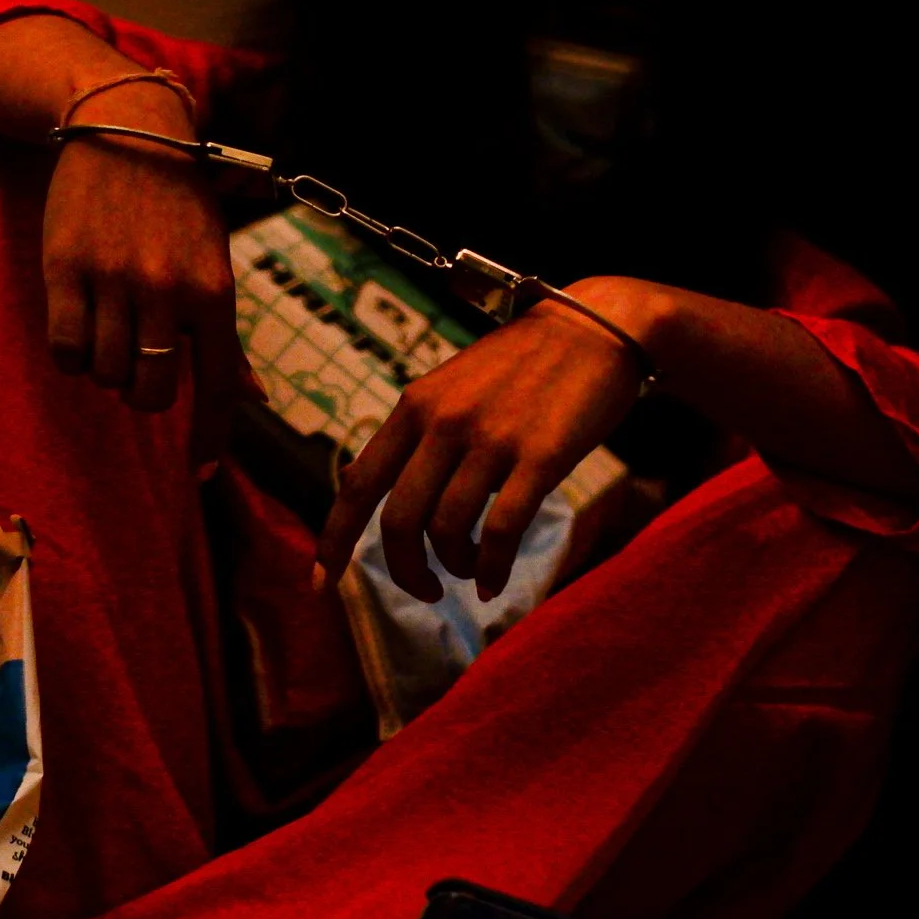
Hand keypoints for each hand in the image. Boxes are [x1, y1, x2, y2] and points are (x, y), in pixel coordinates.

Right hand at [42, 82, 247, 462]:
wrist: (126, 130)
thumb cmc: (178, 208)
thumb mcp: (214, 265)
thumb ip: (226, 339)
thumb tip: (255, 398)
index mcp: (213, 292)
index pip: (215, 388)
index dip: (209, 438)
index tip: (201, 473)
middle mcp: (166, 290)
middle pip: (149, 394)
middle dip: (143, 395)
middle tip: (138, 366)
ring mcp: (113, 279)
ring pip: (105, 374)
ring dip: (106, 368)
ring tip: (109, 329)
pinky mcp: (65, 269)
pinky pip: (65, 349)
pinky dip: (72, 353)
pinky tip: (81, 325)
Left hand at [316, 276, 658, 601]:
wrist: (594, 328)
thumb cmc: (519, 366)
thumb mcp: (447, 387)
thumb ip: (406, 435)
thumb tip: (352, 479)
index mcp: (413, 408)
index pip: (358, 484)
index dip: (335, 540)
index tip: (324, 582)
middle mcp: (442, 423)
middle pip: (398, 521)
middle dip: (404, 570)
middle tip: (424, 590)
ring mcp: (490, 440)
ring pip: (447, 531)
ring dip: (455, 567)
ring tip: (471, 570)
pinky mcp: (539, 457)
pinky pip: (502, 531)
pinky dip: (492, 569)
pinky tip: (494, 583)